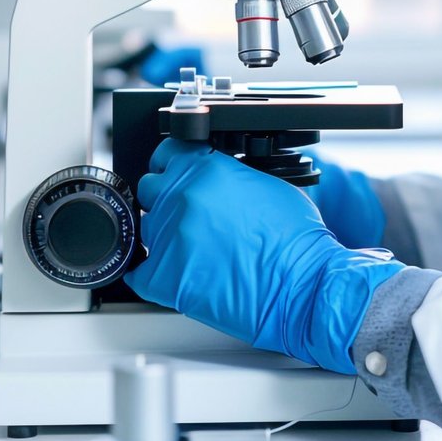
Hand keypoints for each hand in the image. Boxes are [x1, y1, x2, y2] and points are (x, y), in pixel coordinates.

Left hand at [125, 139, 404, 373]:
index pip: (165, 153)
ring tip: (201, 251)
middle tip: (194, 220)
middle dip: (167, 201)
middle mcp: (181, 196)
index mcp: (205, 168)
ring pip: (147, 228)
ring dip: (167, 236)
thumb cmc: (295, 241)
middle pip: (150, 189)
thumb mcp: (265, 183)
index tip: (175, 176)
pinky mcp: (162, 276)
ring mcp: (168, 236)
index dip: (171, 166)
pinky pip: (139, 270)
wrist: (302, 287)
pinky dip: (156, 273)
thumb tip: (211, 176)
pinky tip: (183, 273)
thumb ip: (226, 173)